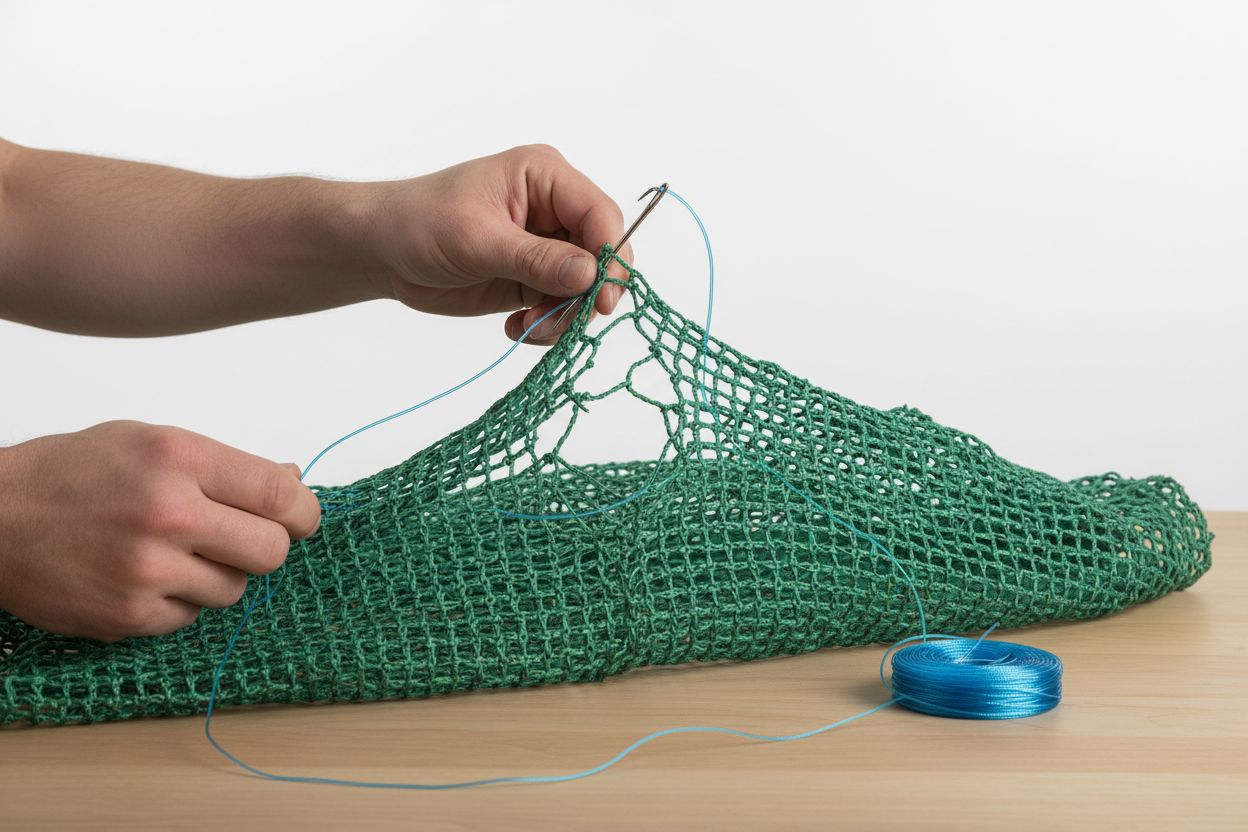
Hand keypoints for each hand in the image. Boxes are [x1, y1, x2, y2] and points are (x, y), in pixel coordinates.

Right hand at [0, 421, 321, 641]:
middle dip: (266, 546)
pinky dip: (179, 601)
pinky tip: (145, 575)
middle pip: (271, 550)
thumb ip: (223, 464)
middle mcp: (169, 513)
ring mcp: (149, 569)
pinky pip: (191, 617)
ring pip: (234, 589)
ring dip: (218, 574)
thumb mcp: (150, 442)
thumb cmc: (69, 474)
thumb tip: (290, 481)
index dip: (304, 512)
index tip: (302, 518)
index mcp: (180, 459)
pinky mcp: (130, 614)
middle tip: (241, 537)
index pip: (280, 495)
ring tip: (175, 552)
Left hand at [370, 144, 634, 345]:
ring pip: (586, 287)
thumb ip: (536, 259)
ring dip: (566, 315)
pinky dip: (550, 323)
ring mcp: (546, 245)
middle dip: (587, 293)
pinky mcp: (535, 277)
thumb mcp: (477, 239)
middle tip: (559, 321)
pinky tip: (518, 328)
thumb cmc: (418, 222)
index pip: (600, 213)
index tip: (602, 296)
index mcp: (544, 177)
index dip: (610, 254)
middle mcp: (554, 208)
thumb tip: (590, 273)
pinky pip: (563, 305)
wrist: (383, 250)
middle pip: (602, 253)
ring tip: (530, 328)